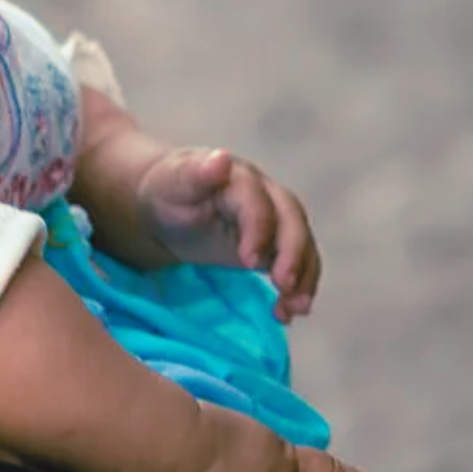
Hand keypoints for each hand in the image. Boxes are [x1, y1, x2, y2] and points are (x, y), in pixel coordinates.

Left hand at [136, 146, 320, 320]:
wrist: (168, 203)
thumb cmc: (167, 192)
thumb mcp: (171, 184)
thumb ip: (193, 174)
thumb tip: (220, 158)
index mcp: (237, 177)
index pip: (256, 200)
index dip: (258, 228)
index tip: (249, 262)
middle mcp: (264, 194)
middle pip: (291, 219)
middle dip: (293, 253)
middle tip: (285, 286)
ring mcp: (275, 219)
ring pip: (302, 243)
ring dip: (305, 276)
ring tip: (294, 309)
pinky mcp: (277, 244)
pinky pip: (298, 264)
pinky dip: (299, 288)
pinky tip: (287, 313)